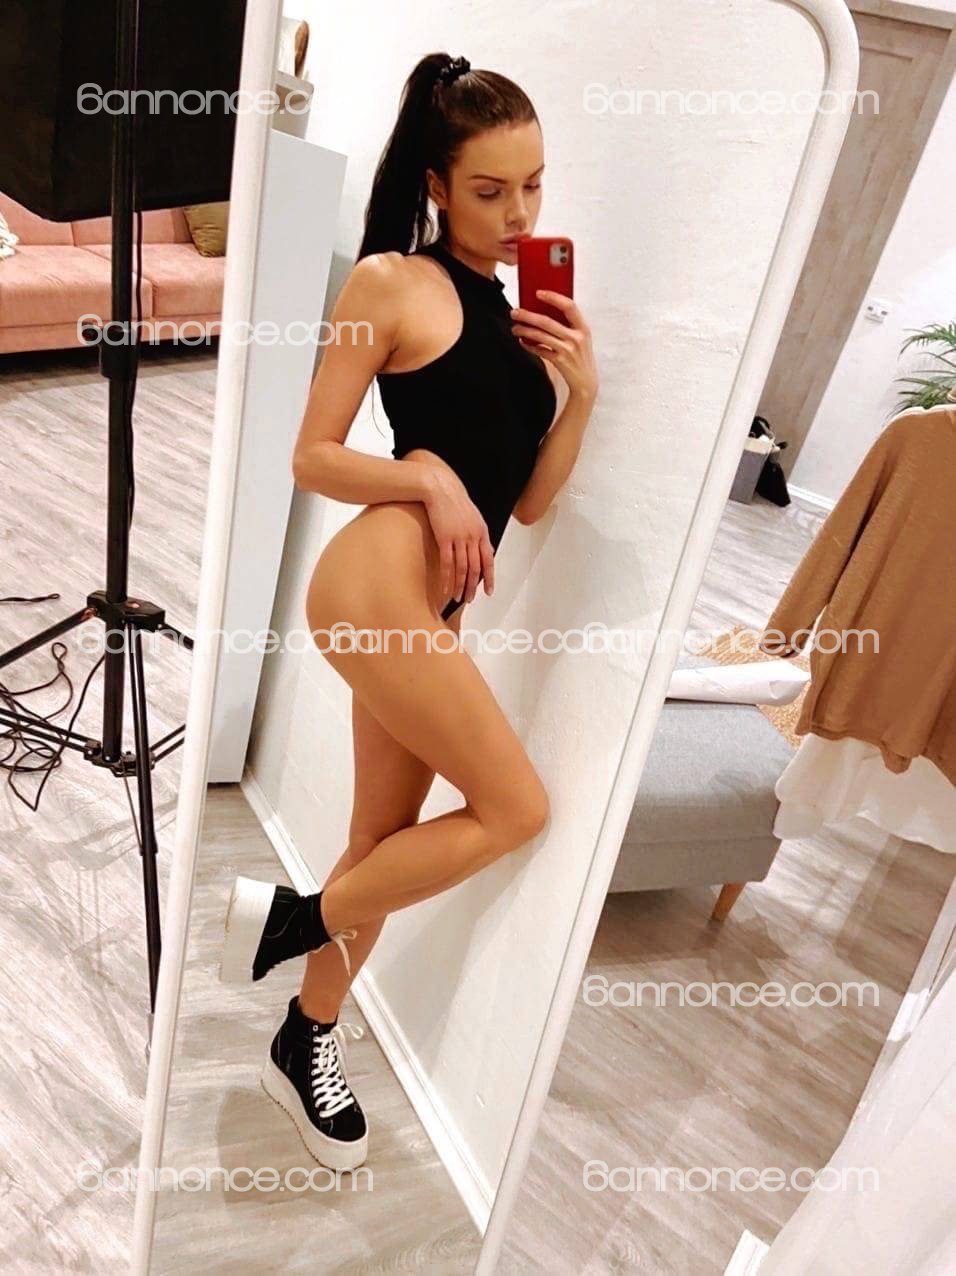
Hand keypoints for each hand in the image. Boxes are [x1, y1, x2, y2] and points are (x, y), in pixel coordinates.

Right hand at [422, 470, 495, 606]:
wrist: (439, 488)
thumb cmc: (454, 501)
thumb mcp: (473, 516)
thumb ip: (479, 534)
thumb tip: (486, 549)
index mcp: (482, 532)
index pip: (488, 559)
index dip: (489, 577)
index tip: (489, 591)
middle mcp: (473, 536)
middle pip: (475, 568)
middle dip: (473, 586)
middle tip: (469, 599)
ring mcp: (459, 538)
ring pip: (462, 569)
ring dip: (460, 586)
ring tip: (458, 598)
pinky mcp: (444, 538)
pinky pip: (448, 564)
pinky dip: (447, 579)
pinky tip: (446, 589)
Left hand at [510, 292, 598, 401]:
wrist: (586, 382)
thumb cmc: (580, 356)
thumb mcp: (581, 338)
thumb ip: (569, 326)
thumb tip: (544, 310)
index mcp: (583, 328)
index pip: (569, 306)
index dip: (553, 297)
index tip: (538, 293)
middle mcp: (576, 338)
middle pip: (547, 322)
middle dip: (528, 316)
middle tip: (514, 312)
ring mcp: (568, 350)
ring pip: (540, 336)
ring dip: (525, 331)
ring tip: (515, 328)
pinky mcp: (560, 361)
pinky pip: (540, 350)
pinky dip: (529, 346)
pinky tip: (522, 342)